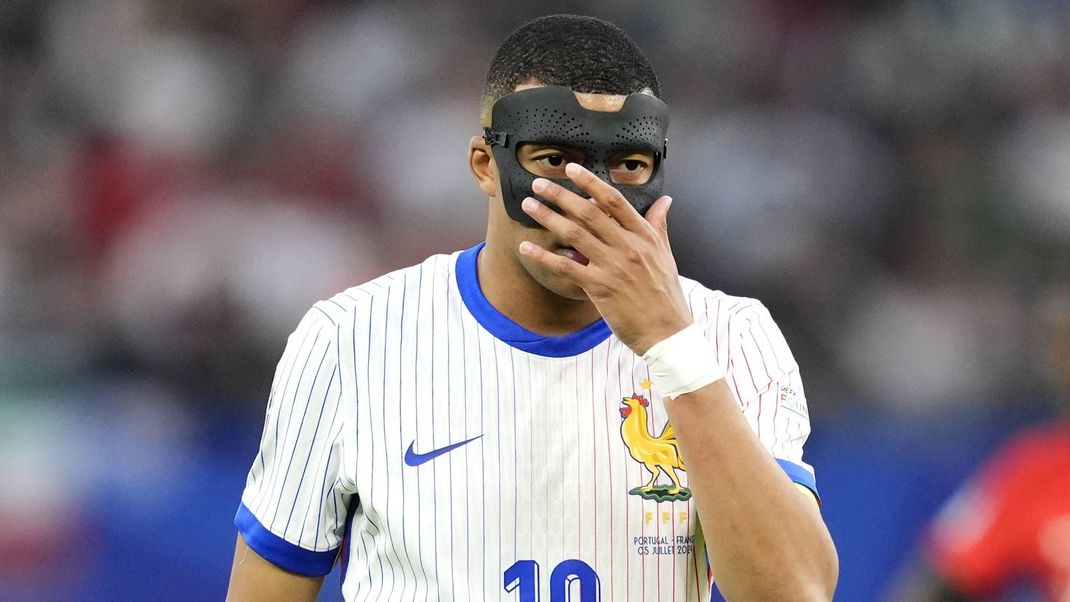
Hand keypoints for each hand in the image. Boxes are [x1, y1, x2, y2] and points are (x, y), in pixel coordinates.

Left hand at [518, 162, 692, 354]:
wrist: (668, 331)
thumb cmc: (666, 294)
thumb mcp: (665, 255)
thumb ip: (659, 225)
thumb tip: (665, 200)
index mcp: (644, 236)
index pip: (614, 200)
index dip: (591, 182)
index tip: (571, 170)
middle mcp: (628, 246)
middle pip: (589, 212)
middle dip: (561, 195)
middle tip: (539, 183)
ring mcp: (613, 266)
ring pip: (575, 234)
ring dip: (548, 217)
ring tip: (529, 205)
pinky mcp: (600, 288)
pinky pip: (567, 267)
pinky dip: (544, 256)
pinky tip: (526, 247)